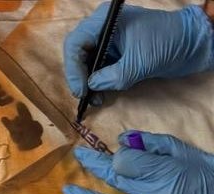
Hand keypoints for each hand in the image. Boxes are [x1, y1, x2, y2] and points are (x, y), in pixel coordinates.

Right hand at [64, 3, 213, 99]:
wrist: (192, 44)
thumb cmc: (167, 43)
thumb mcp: (138, 63)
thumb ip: (112, 77)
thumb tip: (92, 87)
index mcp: (104, 21)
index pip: (76, 43)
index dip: (74, 69)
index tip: (81, 90)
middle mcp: (102, 28)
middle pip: (78, 53)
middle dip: (80, 76)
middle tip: (85, 96)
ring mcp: (108, 40)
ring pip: (86, 62)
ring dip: (89, 82)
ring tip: (95, 99)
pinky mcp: (115, 52)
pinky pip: (98, 67)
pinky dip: (98, 81)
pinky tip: (102, 94)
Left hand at [65, 131, 213, 193]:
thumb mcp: (190, 155)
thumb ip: (157, 145)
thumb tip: (124, 139)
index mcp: (165, 173)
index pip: (127, 161)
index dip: (119, 155)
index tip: (119, 152)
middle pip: (116, 179)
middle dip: (96, 166)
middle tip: (79, 157)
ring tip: (67, 191)